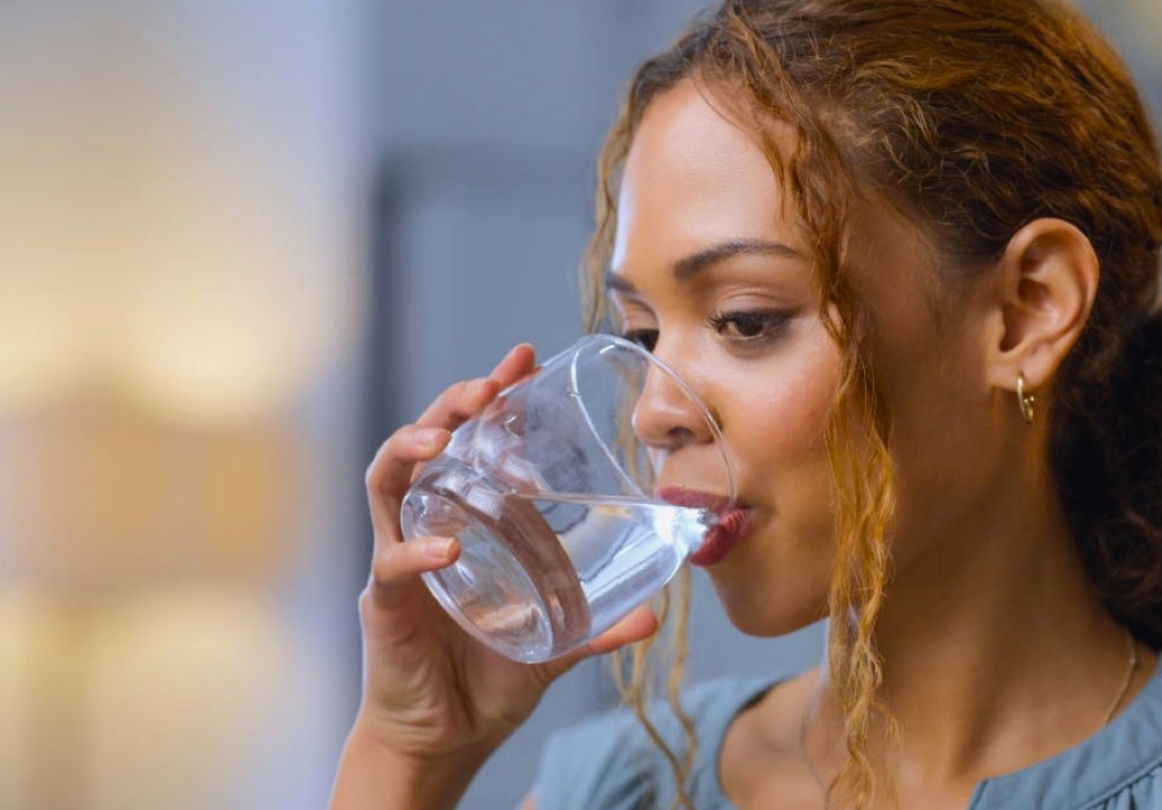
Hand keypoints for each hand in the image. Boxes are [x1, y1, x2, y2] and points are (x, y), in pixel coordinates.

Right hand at [347, 342, 658, 766]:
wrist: (444, 737)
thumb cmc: (487, 678)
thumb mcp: (555, 642)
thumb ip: (597, 627)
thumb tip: (655, 614)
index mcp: (466, 523)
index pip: (469, 442)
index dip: (491, 397)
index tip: (523, 359)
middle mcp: (426, 529)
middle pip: (424, 445)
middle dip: (452, 404)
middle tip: (490, 383)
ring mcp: (400, 561)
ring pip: (388, 484)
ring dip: (412, 449)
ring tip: (447, 436)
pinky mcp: (385, 603)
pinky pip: (393, 566)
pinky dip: (417, 554)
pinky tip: (448, 551)